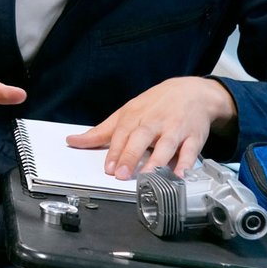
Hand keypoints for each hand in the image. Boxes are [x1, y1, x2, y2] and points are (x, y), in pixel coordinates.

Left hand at [66, 77, 236, 179]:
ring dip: (157, 161)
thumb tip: (73, 141)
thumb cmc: (154, 105)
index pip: (121, 135)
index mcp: (134, 117)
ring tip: (149, 176)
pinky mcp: (194, 136)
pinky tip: (179, 174)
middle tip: (122, 174)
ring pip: (166, 145)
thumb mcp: (125, 113)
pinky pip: (190, 151)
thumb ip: (100, 132)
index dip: (114, 152)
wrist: (191, 91)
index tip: (109, 168)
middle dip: (130, 156)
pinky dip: (186, 163)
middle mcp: (153, 123)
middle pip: (140, 138)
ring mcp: (174, 129)